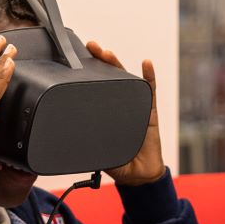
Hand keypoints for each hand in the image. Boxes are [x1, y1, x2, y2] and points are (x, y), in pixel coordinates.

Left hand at [87, 41, 165, 186]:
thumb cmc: (119, 163)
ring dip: (117, 64)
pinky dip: (149, 76)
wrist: (140, 175)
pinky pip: (150, 92)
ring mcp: (135, 107)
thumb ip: (90, 146)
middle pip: (109, 77)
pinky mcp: (150, 113)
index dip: (86, 74)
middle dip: (100, 61)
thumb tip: (74, 140)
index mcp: (104, 114)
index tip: (75, 61)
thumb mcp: (98, 153)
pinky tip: (146, 63)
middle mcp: (119, 106)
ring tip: (107, 52)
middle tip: (91, 47)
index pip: (94, 89)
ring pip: (126, 80)